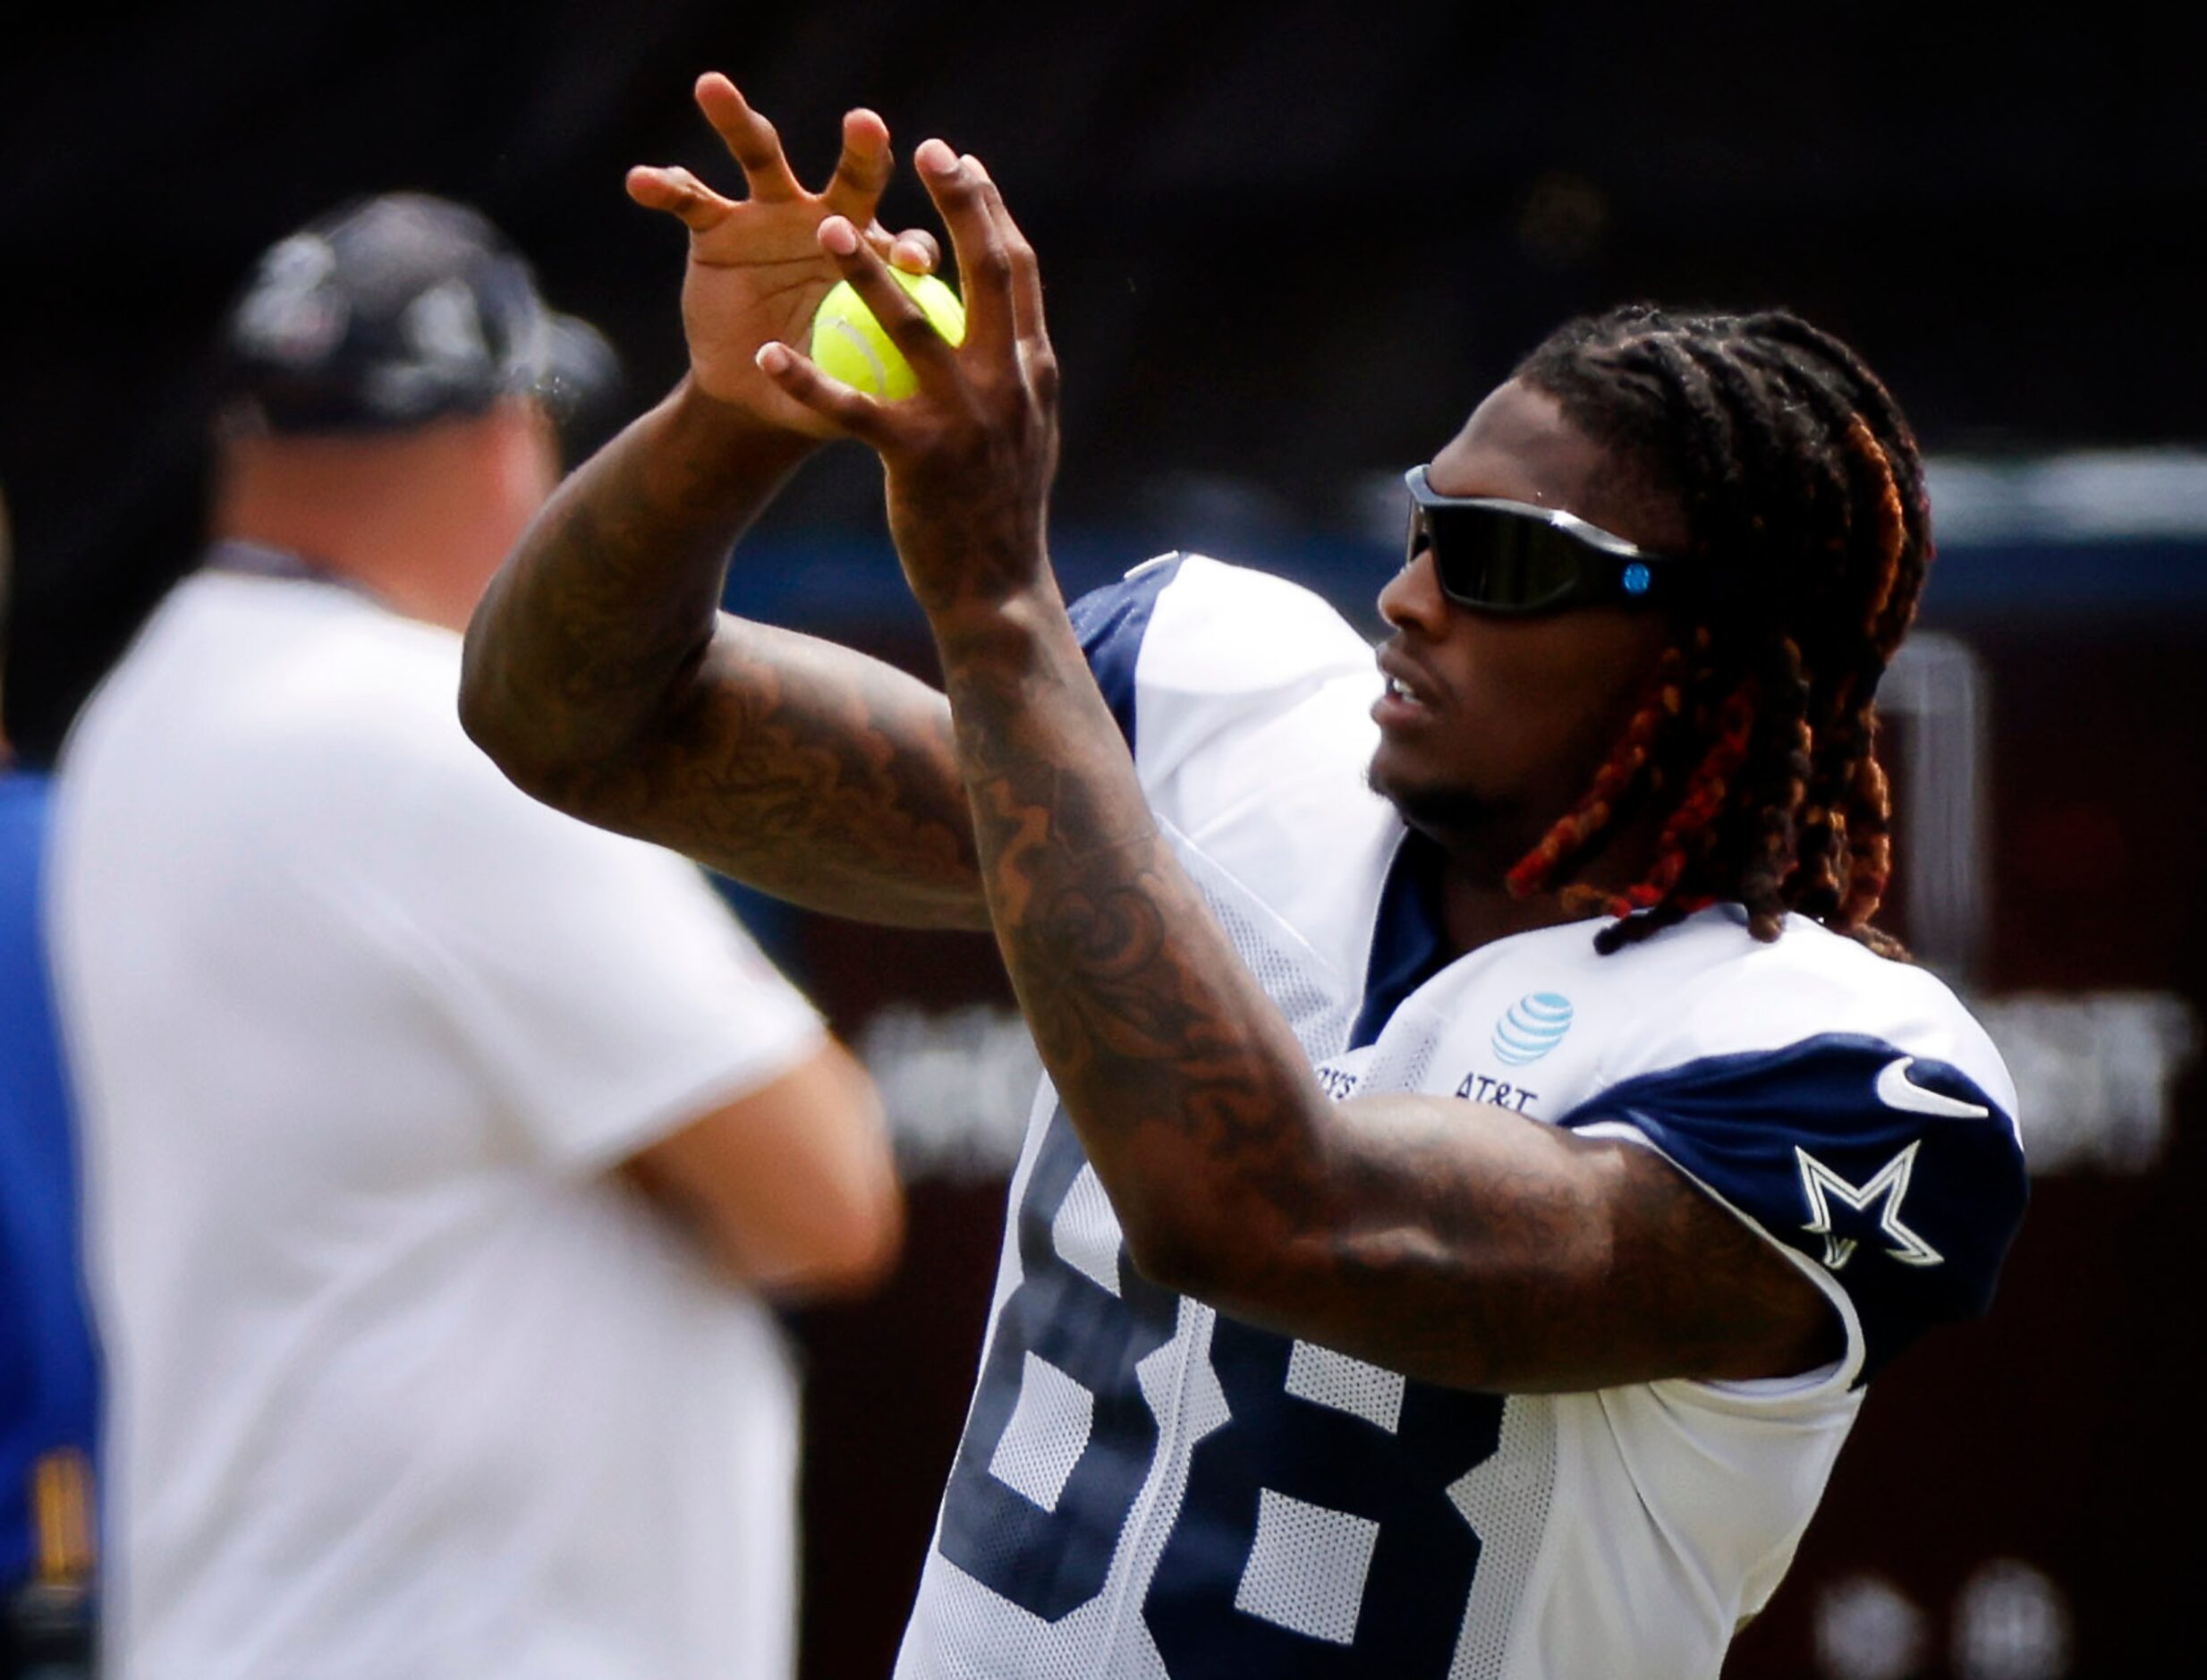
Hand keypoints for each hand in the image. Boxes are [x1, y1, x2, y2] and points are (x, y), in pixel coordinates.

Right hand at [628, 73, 941, 434]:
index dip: (911, 251)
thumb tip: (911, 409)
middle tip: (867, 122)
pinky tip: (641, 181)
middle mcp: (829, 221)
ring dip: (737, 121)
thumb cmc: (820, 387)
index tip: (917, 262)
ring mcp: (771, 216)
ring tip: (712, 88)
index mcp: (875, 260)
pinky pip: (689, 198)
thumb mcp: (850, 394)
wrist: (756, 388)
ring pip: (760, 157)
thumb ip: (876, 389)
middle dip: (862, 148)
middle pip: (852, 175)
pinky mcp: (716, 225)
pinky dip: (664, 186)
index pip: (904, 245)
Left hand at [753, 141, 1060, 618]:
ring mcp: (966, 421)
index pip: (1020, 271)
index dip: (994, 209)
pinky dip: (806, 381)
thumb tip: (1009, 329)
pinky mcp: (919, 460)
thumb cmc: (1000, 515)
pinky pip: (853, 409)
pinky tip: (765, 354)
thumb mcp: (1025, 437)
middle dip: (958, 202)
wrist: (999, 592)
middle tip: (922, 147)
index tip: (965, 161)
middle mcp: (1008, 385)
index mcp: (1034, 372)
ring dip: (869, 269)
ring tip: (828, 224)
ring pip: (913, 328)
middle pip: (987, 273)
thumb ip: (1016, 379)